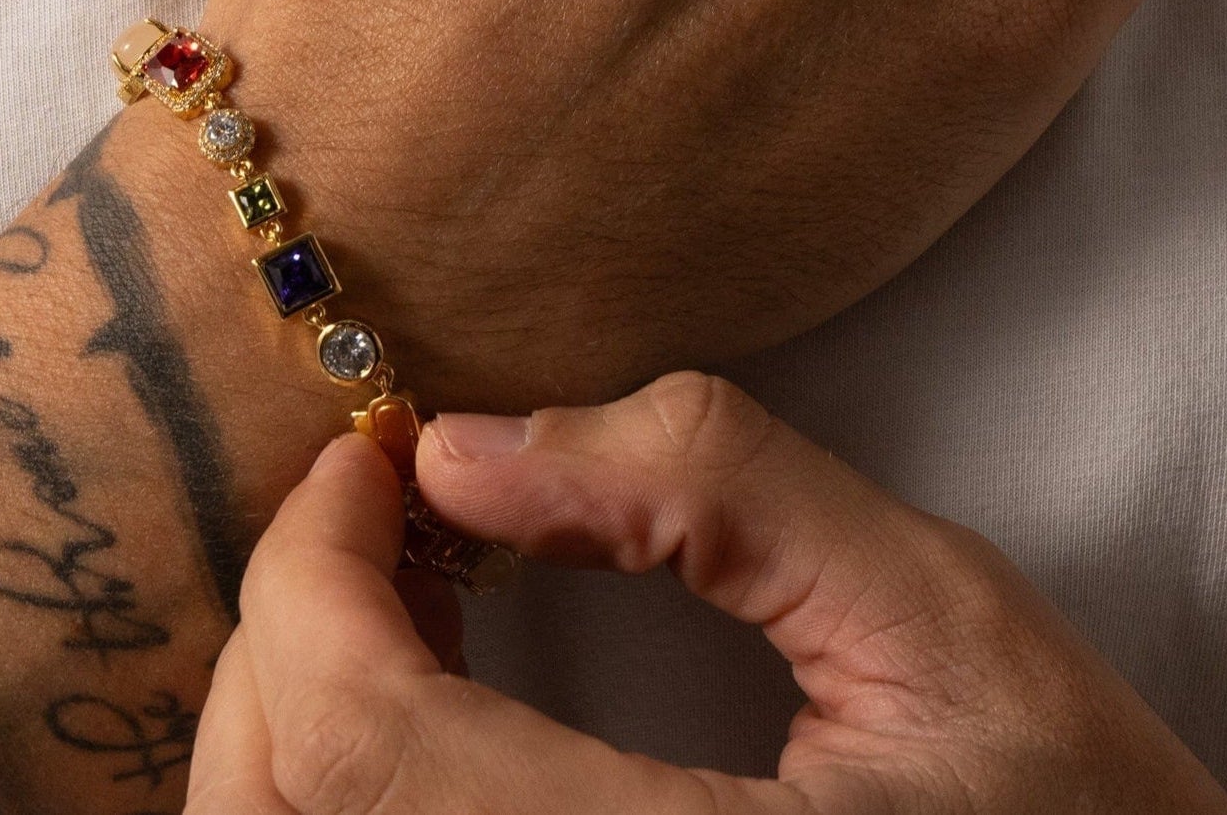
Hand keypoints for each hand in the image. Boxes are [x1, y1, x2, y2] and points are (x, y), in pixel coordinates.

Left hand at [184, 373, 1226, 814]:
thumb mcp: (938, 614)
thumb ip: (709, 489)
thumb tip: (468, 446)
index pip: (362, 742)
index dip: (320, 563)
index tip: (381, 446)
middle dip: (289, 622)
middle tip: (383, 500)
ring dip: (304, 705)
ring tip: (407, 585)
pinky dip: (344, 784)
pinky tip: (431, 702)